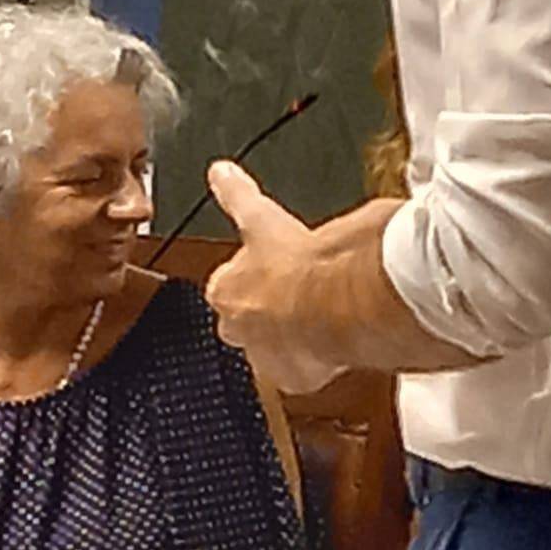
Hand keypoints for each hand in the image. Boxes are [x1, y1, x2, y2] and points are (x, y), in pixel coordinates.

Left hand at [205, 161, 346, 393]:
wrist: (332, 304)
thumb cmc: (297, 263)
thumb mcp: (263, 217)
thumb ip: (237, 194)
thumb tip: (218, 171)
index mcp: (226, 290)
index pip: (227, 287)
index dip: (252, 278)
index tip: (269, 272)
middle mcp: (238, 328)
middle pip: (246, 320)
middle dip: (267, 309)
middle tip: (295, 293)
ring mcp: (265, 357)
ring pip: (273, 347)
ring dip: (291, 333)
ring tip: (318, 315)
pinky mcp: (293, 378)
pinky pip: (301, 369)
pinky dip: (314, 357)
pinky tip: (330, 339)